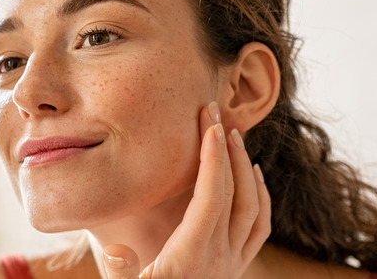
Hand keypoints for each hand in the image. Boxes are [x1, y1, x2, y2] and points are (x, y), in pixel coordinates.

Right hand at [102, 102, 270, 278]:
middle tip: (218, 115)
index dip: (212, 155)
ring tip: (234, 138)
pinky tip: (252, 178)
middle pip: (235, 193)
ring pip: (254, 208)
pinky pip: (258, 227)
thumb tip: (115, 251)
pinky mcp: (235, 270)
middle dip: (228, 150)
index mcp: (191, 258)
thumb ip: (120, 273)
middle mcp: (219, 259)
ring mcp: (232, 265)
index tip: (209, 122)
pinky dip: (260, 197)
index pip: (212, 195)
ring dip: (245, 169)